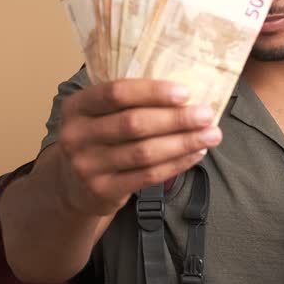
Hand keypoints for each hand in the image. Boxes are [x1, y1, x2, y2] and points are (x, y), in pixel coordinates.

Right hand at [56, 79, 219, 216]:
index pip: (116, 93)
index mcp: (77, 107)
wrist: (72, 186)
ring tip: (211, 135)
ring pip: (144, 152)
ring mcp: (87, 166)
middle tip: (207, 115)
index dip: (153, 92)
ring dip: (183, 142)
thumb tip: (184, 94)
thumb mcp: (99, 115)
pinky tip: (195, 154)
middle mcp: (76, 136)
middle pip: (134, 123)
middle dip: (176, 119)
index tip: (185, 92)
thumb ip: (130, 103)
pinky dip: (176, 164)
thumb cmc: (98, 140)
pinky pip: (147, 175)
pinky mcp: (102, 190)